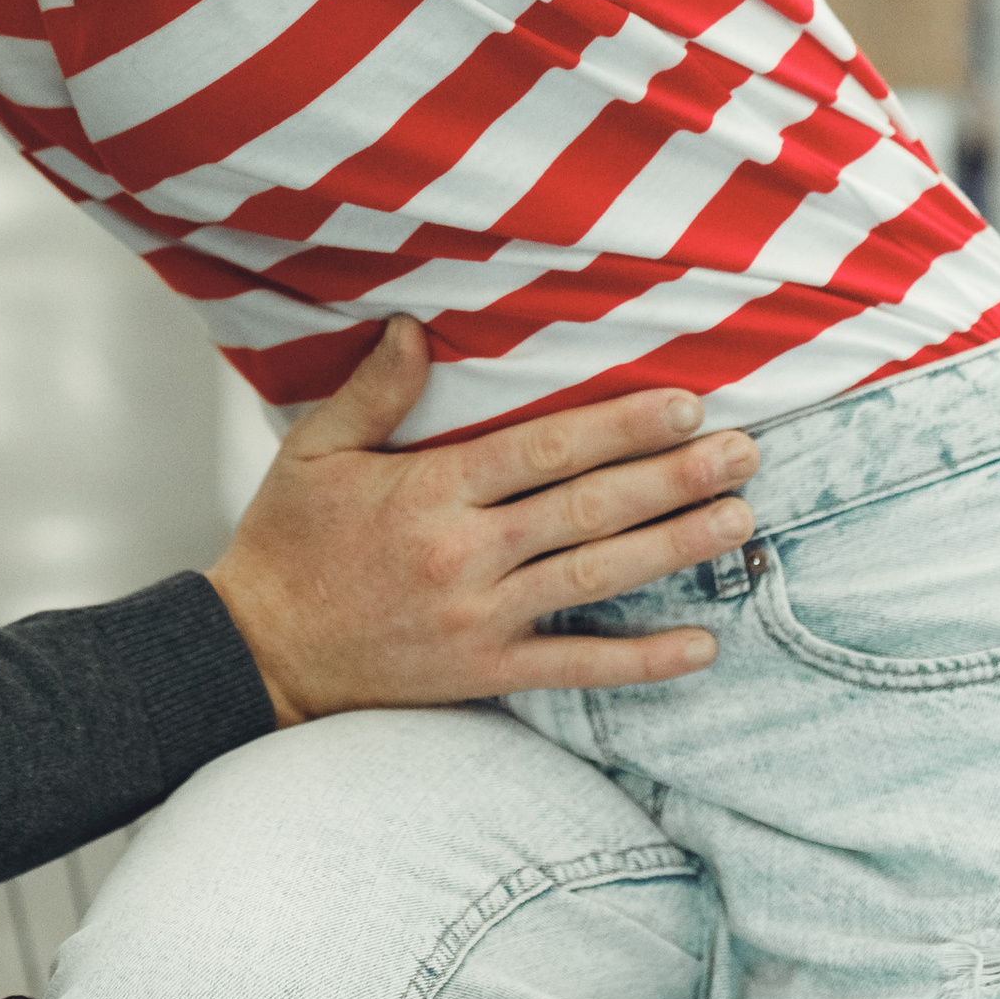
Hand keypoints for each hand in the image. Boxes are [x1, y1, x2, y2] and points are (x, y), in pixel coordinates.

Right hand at [207, 318, 757, 723]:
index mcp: (430, 492)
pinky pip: (576, 668)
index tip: (684, 407)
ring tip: (739, 520)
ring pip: (595, 579)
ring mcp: (479, 619)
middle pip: (588, 509)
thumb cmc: (286, 544)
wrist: (256, 654)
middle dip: (672, 479)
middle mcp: (464, 555)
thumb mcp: (313, 452)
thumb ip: (374, 391)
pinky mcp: (483, 673)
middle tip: (744, 453)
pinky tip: (701, 644)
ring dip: (675, 549)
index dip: (620, 427)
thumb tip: (414, 326)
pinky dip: (641, 660)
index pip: (544, 450)